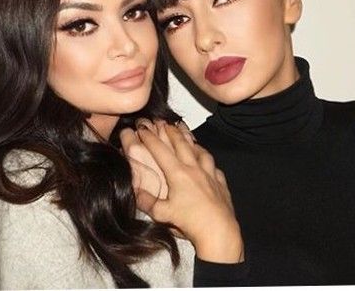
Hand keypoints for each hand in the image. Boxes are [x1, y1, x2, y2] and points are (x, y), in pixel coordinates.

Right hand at [122, 121, 242, 262]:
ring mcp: (210, 174)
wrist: (218, 231)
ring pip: (200, 151)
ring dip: (192, 141)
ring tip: (187, 136)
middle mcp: (194, 169)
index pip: (160, 150)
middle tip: (164, 123)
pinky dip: (208, 161)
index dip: (150, 138)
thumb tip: (134, 191)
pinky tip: (206, 162)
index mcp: (178, 174)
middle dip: (171, 132)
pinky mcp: (220, 183)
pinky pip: (214, 166)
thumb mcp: (161, 214)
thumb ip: (146, 201)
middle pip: (181, 144)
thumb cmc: (190, 222)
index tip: (142, 129)